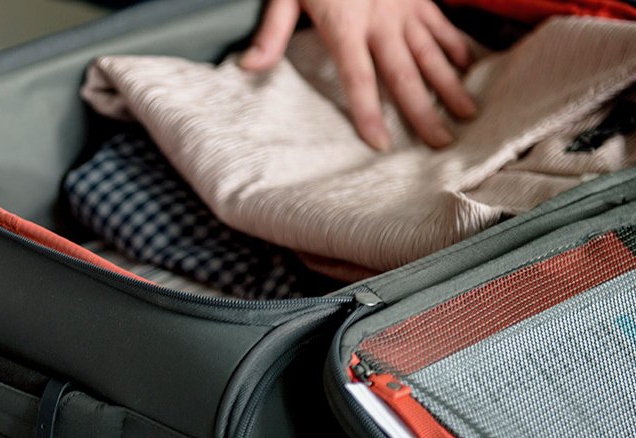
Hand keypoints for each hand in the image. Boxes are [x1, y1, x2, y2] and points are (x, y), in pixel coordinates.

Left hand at [240, 0, 476, 149]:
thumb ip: (271, 33)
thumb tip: (248, 67)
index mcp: (345, 26)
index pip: (358, 79)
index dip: (369, 113)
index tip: (382, 144)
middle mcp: (380, 21)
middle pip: (404, 74)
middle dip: (424, 112)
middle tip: (441, 144)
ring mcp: (404, 8)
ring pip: (432, 52)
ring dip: (451, 85)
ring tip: (467, 114)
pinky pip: (442, 25)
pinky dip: (457, 47)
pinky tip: (469, 69)